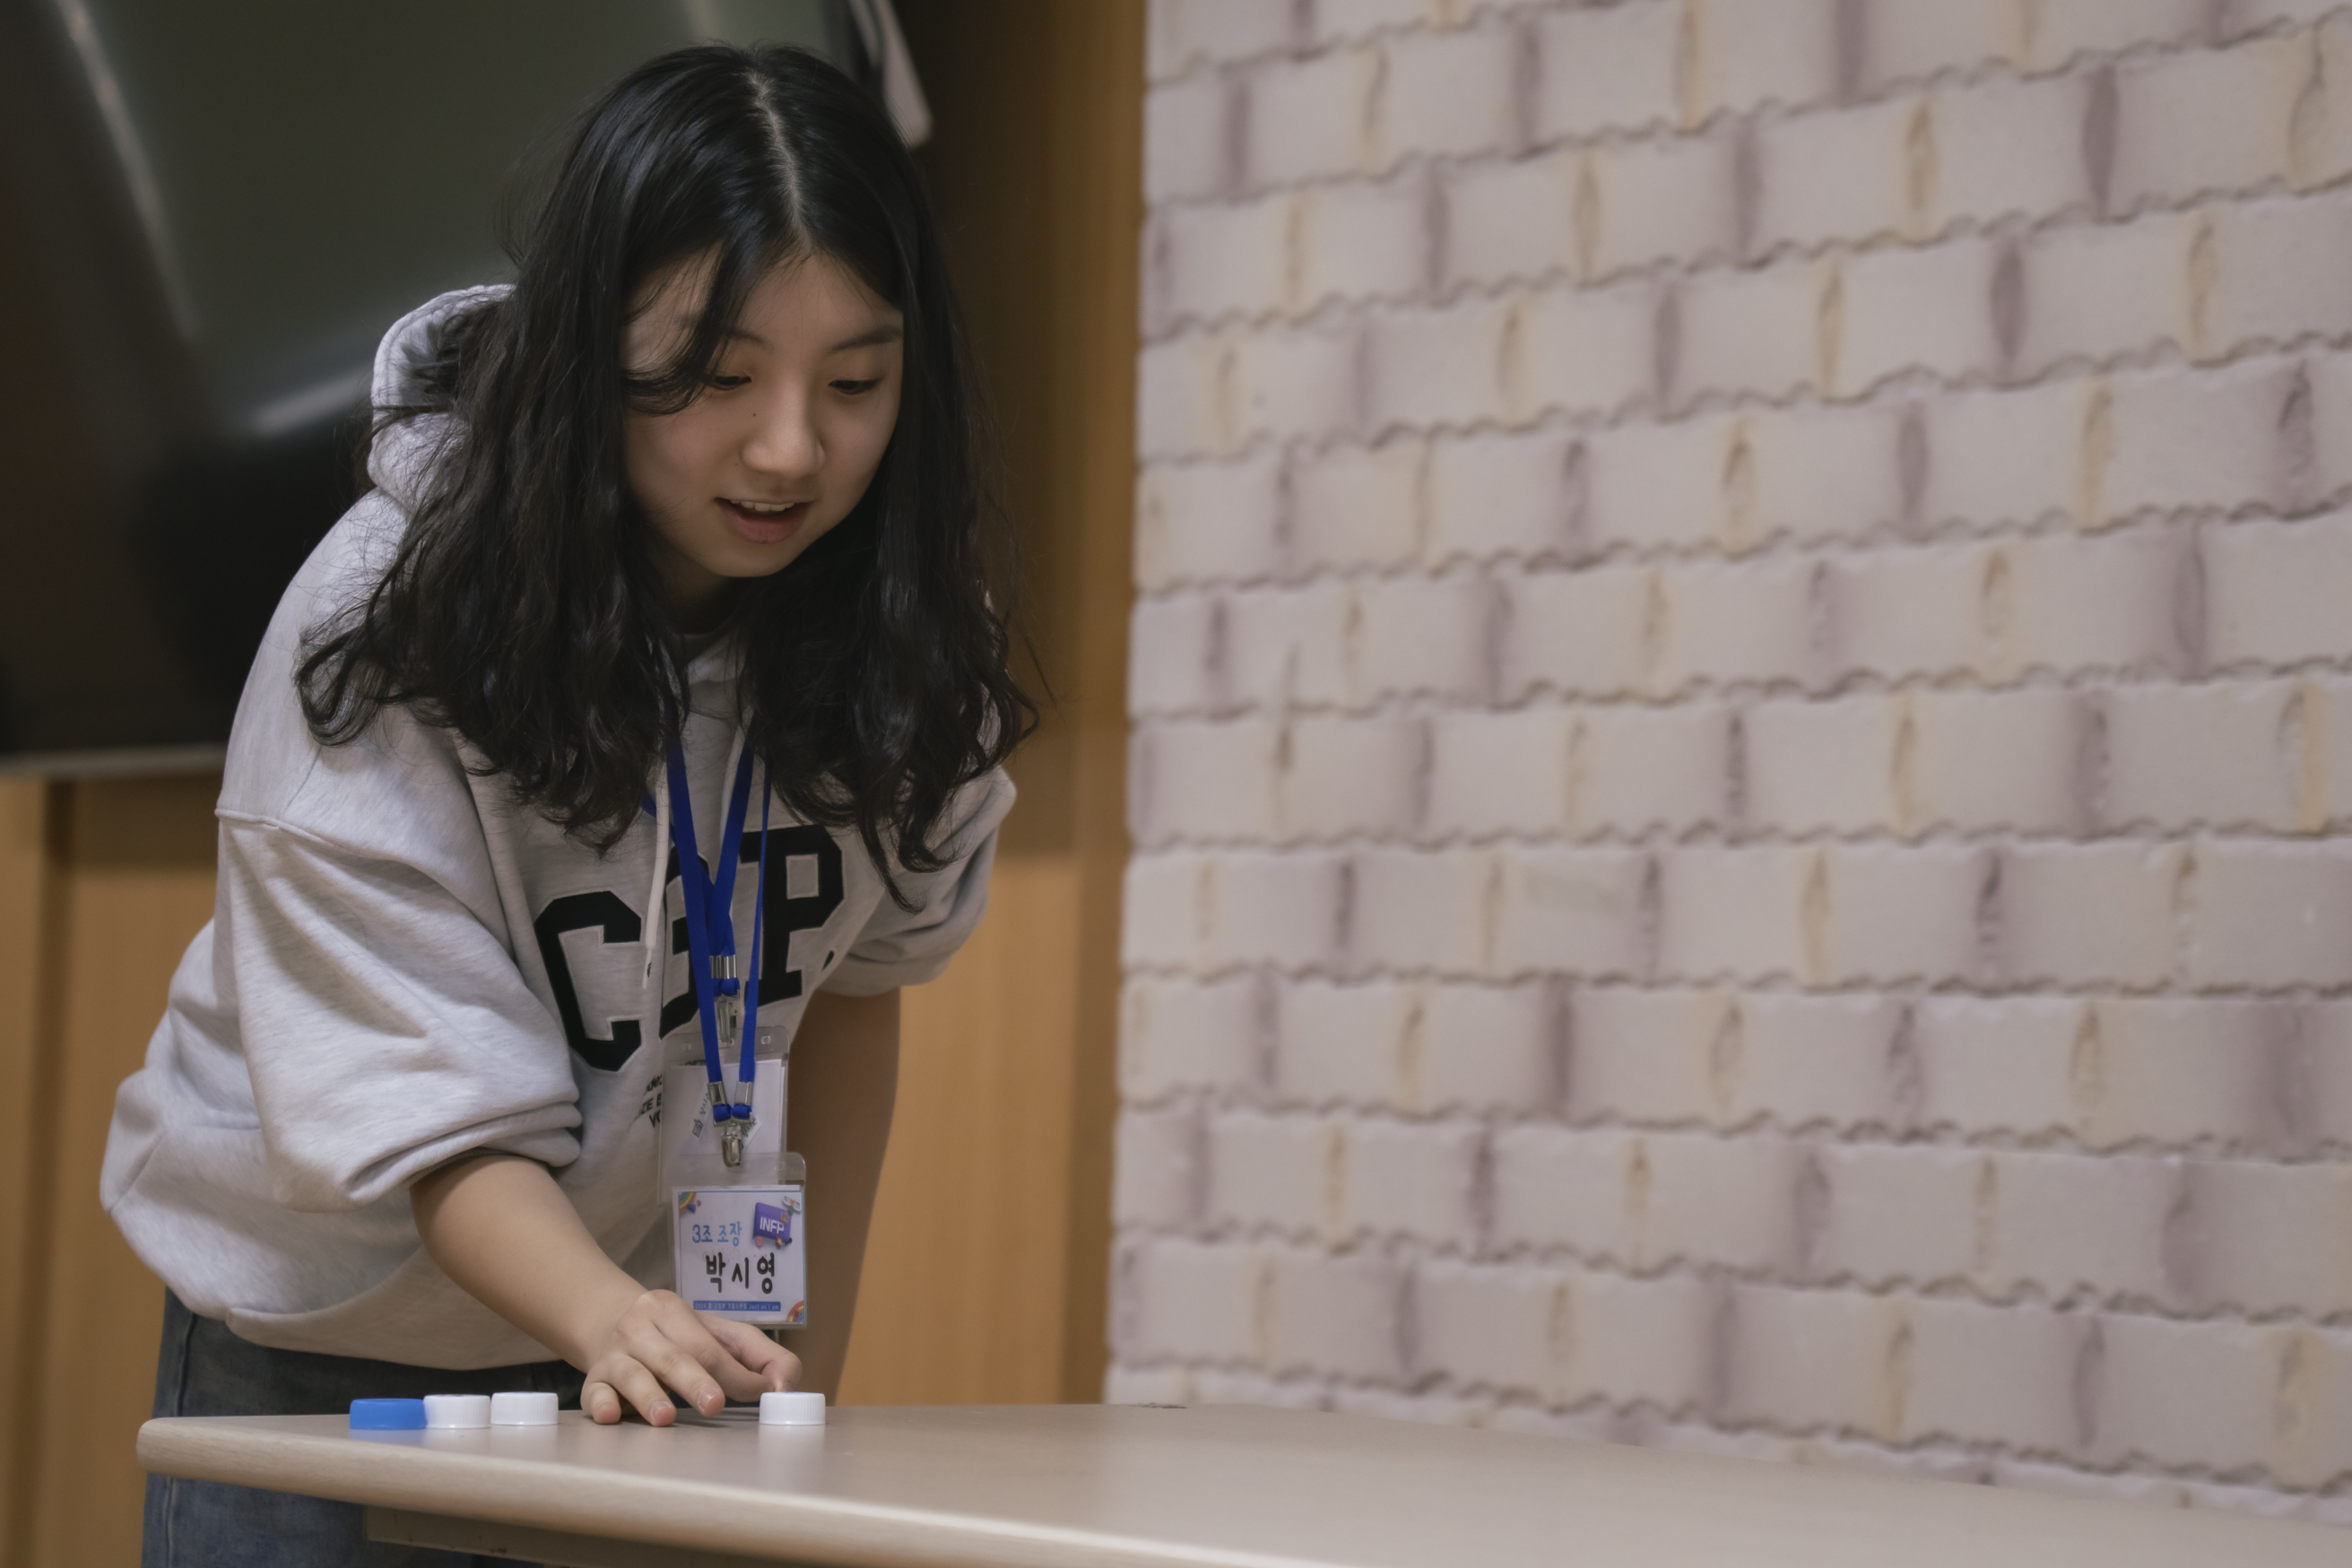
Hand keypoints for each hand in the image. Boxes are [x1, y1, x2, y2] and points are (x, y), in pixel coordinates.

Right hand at [576, 1286, 799, 1425]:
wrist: (603, 1319)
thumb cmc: (674, 1336)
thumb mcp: (715, 1333)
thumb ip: (758, 1354)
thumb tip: (786, 1385)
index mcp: (672, 1311)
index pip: (709, 1346)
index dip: (737, 1373)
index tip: (762, 1394)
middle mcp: (639, 1329)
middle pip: (673, 1357)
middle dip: (696, 1381)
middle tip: (715, 1405)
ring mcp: (613, 1355)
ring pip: (633, 1374)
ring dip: (650, 1397)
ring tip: (666, 1418)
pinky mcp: (594, 1381)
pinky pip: (594, 1393)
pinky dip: (602, 1404)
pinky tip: (611, 1416)